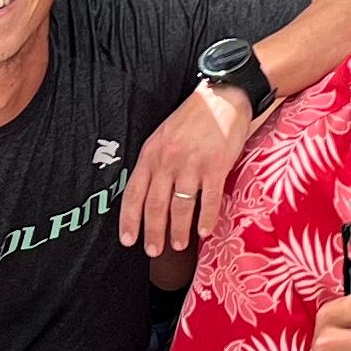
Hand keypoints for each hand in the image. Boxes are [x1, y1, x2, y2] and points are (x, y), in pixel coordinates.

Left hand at [121, 80, 258, 255]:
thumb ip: (155, 163)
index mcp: (151, 154)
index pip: (134, 193)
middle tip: (154, 251)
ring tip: (179, 244)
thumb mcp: (162, 136)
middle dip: (153, 232)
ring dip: (179, 230)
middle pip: (156, 205)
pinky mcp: (216, 166)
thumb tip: (148, 194)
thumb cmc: (193, 119)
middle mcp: (168, 161)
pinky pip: (208, 200)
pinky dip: (206, 219)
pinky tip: (204, 231)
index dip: (130, 220)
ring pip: (180, 207)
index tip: (128, 240)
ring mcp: (192, 164)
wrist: (222, 98)